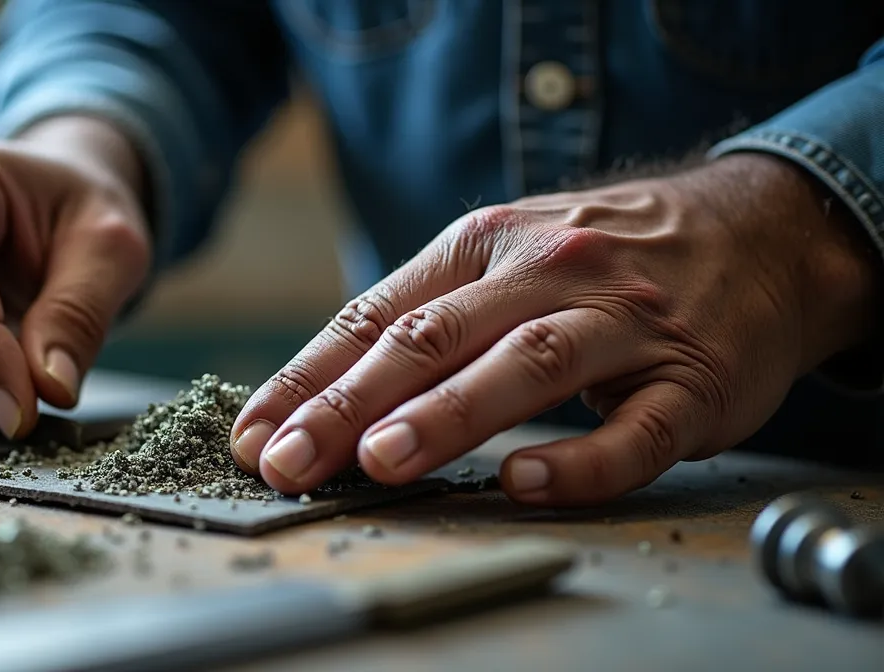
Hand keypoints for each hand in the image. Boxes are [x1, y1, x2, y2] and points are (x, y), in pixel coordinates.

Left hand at [230, 154, 878, 504]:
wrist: (761, 232)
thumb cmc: (605, 257)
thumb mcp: (508, 254)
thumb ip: (427, 313)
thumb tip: (320, 390)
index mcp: (485, 245)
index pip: (376, 317)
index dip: (309, 378)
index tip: (254, 433)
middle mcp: (547, 273)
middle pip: (432, 340)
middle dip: (348, 404)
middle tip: (288, 459)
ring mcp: (622, 324)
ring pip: (524, 366)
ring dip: (447, 415)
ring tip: (381, 459)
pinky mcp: (690, 380)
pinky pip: (633, 427)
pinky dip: (578, 459)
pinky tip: (524, 483)